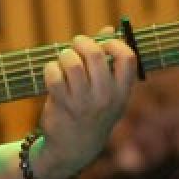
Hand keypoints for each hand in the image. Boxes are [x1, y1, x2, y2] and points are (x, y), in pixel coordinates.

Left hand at [34, 29, 137, 178]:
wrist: (73, 148)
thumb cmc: (91, 113)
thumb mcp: (107, 93)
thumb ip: (108, 62)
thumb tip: (107, 29)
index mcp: (122, 92)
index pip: (127, 57)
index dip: (113, 42)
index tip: (103, 42)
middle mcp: (106, 97)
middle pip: (95, 54)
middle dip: (82, 43)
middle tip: (76, 45)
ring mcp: (84, 103)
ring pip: (72, 63)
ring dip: (65, 55)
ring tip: (63, 60)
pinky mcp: (62, 105)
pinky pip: (54, 74)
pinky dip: (50, 68)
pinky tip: (52, 73)